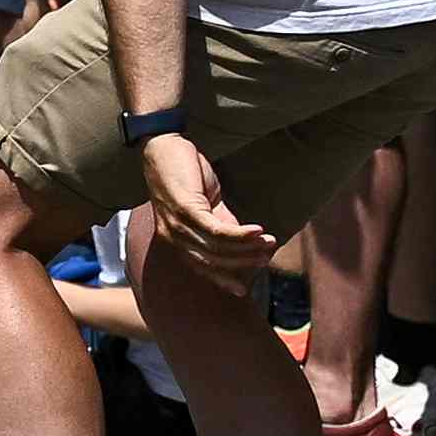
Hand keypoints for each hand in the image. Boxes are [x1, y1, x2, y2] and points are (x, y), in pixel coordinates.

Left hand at [141, 133, 273, 282]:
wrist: (165, 145)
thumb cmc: (185, 175)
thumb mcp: (208, 206)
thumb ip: (224, 226)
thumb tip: (248, 246)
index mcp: (175, 239)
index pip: (200, 267)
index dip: (222, 279)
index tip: (243, 290)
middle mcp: (171, 236)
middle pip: (211, 262)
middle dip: (242, 263)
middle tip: (267, 258)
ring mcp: (176, 224)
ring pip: (217, 248)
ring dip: (248, 249)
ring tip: (270, 242)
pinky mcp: (185, 209)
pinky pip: (217, 231)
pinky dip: (240, 235)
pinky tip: (259, 231)